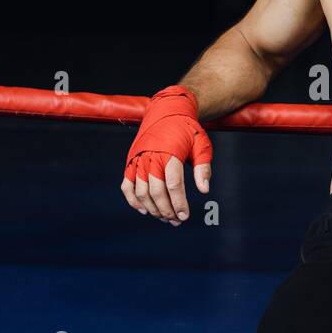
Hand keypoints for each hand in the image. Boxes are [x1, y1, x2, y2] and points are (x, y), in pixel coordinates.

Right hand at [120, 85, 212, 224]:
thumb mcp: (202, 145)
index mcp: (170, 153)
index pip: (173, 184)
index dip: (178, 203)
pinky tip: (144, 210)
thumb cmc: (187, 130)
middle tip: (176, 221)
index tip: (185, 216)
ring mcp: (138, 159)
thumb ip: (203, 168)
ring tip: (164, 217)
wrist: (166, 111)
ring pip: (141, 191)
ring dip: (152, 208)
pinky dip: (133, 200)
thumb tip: (204, 190)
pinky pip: (127, 185)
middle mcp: (151, 157)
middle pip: (156, 191)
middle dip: (166, 210)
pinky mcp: (131, 161)